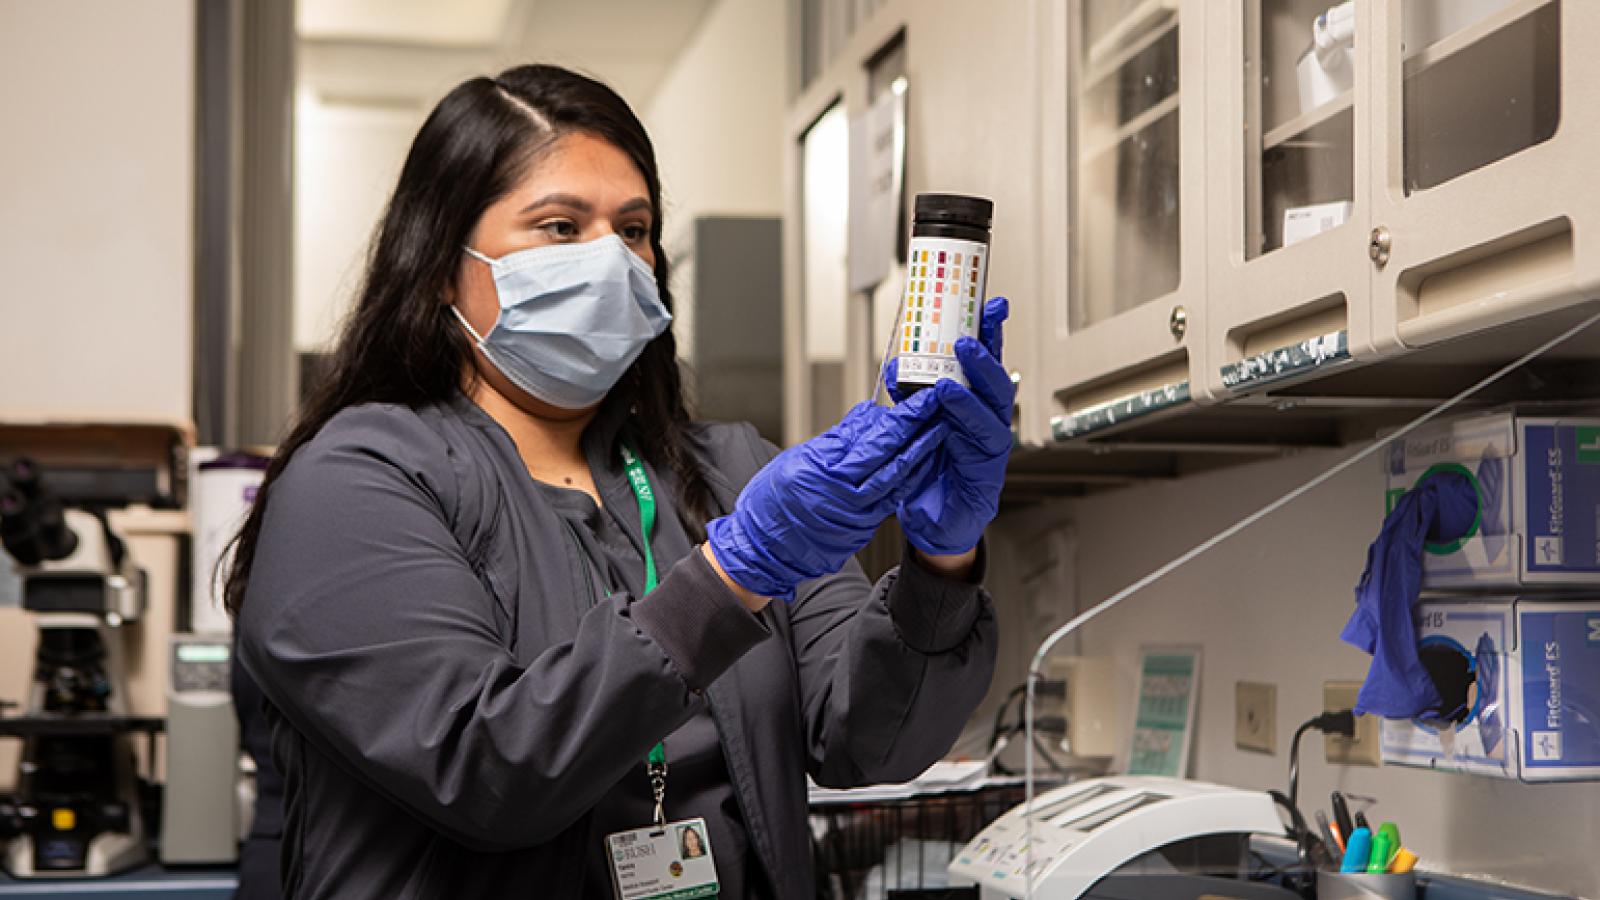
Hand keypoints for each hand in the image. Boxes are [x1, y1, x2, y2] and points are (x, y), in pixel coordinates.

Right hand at [706, 390, 945, 600]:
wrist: (761, 550)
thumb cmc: (770, 503)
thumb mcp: (797, 460)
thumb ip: (838, 438)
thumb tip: (869, 414)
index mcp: (824, 471)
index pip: (874, 438)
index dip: (903, 418)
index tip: (923, 399)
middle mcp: (843, 495)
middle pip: (892, 457)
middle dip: (919, 430)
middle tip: (942, 407)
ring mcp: (855, 516)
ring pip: (896, 481)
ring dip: (921, 455)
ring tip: (939, 431)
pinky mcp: (860, 531)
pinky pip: (890, 500)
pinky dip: (907, 480)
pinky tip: (921, 465)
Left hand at [884, 297, 1013, 555]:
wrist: (932, 526)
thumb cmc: (926, 475)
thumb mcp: (912, 429)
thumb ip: (909, 399)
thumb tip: (897, 366)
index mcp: (972, 408)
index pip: (981, 364)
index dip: (987, 332)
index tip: (988, 300)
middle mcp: (987, 422)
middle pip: (995, 375)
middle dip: (990, 343)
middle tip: (978, 315)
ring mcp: (991, 446)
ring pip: (995, 402)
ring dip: (977, 373)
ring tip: (960, 349)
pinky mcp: (988, 471)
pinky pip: (983, 437)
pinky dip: (966, 413)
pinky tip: (949, 396)